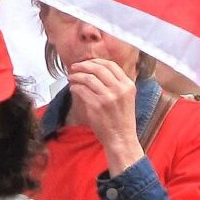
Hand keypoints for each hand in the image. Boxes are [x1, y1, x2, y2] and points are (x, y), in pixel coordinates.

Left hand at [67, 57, 142, 173]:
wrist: (121, 138)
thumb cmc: (121, 120)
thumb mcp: (126, 98)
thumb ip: (116, 84)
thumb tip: (97, 71)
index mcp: (128, 85)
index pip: (111, 65)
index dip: (96, 61)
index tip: (87, 62)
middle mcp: (119, 89)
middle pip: (98, 68)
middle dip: (83, 65)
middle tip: (74, 67)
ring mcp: (108, 97)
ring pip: (88, 78)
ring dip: (76, 76)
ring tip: (71, 78)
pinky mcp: (96, 105)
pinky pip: (82, 90)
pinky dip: (75, 87)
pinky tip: (73, 88)